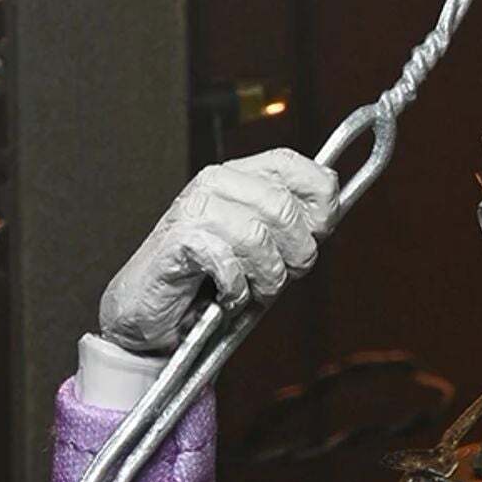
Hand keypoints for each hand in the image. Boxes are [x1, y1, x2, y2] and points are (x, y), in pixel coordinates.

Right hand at [98, 149, 339, 352]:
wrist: (153, 315)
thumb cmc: (209, 283)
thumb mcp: (264, 252)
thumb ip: (293, 230)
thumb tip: (329, 216)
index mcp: (241, 177)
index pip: (294, 167)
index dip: (320, 203)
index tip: (318, 234)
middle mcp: (217, 183)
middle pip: (284, 210)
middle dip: (294, 257)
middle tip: (275, 278)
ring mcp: (194, 209)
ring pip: (259, 238)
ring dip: (264, 280)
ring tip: (249, 291)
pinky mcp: (178, 240)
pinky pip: (228, 264)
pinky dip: (235, 291)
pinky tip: (224, 296)